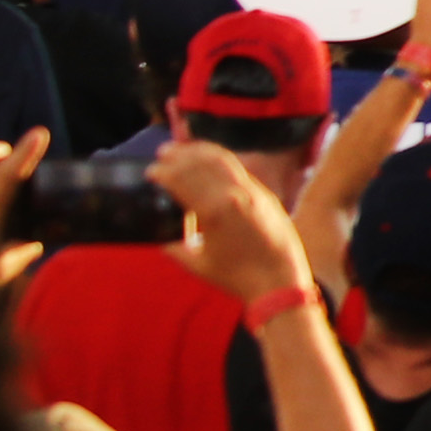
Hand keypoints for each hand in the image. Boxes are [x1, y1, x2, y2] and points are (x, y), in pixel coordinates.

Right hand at [151, 141, 306, 302]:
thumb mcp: (197, 264)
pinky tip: (210, 159)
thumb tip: (158, 235)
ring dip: (201, 151)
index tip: (151, 171)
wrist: (280, 282)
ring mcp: (254, 193)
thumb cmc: (237, 277)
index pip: (183, 181)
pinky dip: (221, 160)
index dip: (164, 172)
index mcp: (215, 212)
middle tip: (162, 153)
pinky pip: (240, 169)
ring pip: (224, 160)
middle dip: (179, 155)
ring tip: (182, 148)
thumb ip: (174, 247)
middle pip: (202, 163)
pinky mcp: (266, 195)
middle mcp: (235, 196)